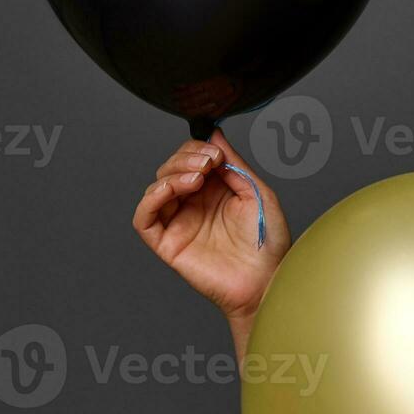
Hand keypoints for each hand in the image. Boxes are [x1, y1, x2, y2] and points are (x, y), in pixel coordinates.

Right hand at [132, 127, 290, 354]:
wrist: (266, 279)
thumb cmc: (268, 242)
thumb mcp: (256, 192)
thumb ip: (234, 164)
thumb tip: (214, 133)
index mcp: (215, 191)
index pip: (191, 158)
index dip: (198, 149)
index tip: (215, 152)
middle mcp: (194, 204)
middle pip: (171, 168)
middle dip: (186, 157)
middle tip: (208, 162)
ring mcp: (179, 222)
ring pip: (156, 187)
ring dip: (173, 173)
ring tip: (198, 176)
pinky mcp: (167, 242)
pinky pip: (145, 218)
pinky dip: (152, 197)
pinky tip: (175, 188)